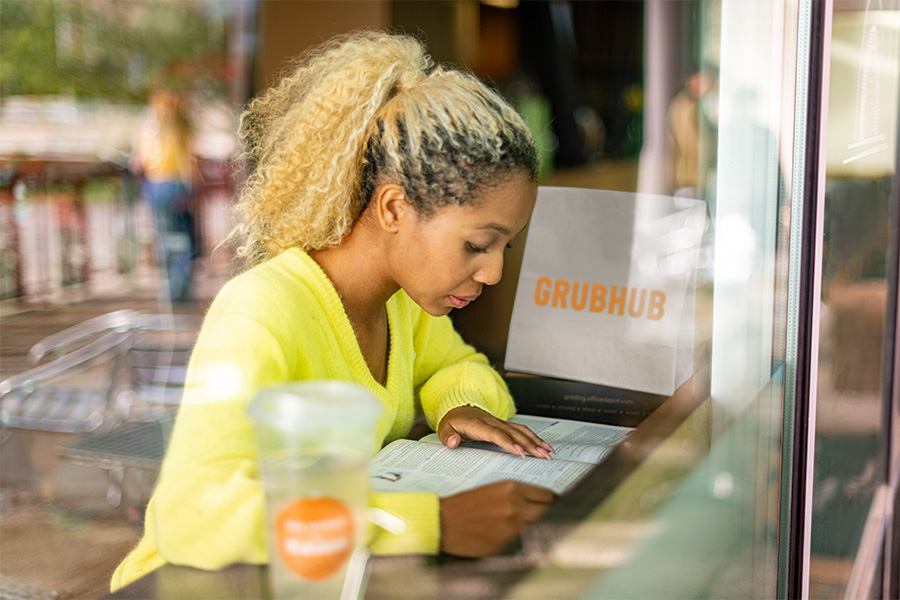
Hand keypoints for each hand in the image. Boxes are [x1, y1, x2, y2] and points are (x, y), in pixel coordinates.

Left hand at [437, 406, 553, 458]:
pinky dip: (534, 437)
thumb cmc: (453, 421)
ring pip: (521, 431)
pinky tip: (544, 445)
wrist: (458, 408)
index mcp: (478, 424)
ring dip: (536, 441)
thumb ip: (448, 436)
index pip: (497, 435)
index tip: (520, 453)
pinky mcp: (505, 425)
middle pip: (514, 434)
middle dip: (530, 445)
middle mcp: (493, 422)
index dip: (509, 444)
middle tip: (543, 456)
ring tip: (548, 452)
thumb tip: (453, 442)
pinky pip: (522, 430)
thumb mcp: (444, 428)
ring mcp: (500, 423)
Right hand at [440, 481, 554, 556]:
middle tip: (550, 514)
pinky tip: (511, 536)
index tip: (555, 503)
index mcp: (511, 489)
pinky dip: (521, 540)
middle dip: (550, 512)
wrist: (444, 522)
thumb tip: (538, 502)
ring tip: (528, 525)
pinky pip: (523, 542)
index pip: (546, 495)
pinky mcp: (506, 545)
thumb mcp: (493, 490)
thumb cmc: (465, 505)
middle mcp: (515, 507)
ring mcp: (512, 528)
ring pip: (537, 527)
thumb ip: (517, 495)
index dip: (553, 500)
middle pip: (548, 511)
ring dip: (536, 526)